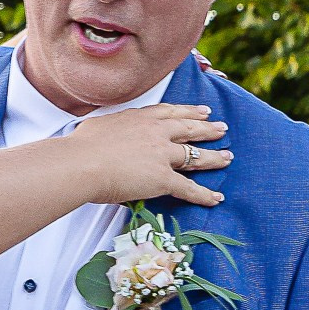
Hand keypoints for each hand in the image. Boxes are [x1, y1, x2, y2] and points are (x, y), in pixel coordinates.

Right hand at [74, 103, 230, 211]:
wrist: (82, 162)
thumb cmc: (80, 146)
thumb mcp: (97, 126)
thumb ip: (108, 128)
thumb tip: (100, 132)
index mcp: (140, 118)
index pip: (170, 112)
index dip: (188, 111)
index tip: (202, 111)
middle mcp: (156, 133)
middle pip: (189, 129)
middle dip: (208, 128)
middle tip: (222, 128)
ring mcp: (162, 155)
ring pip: (195, 155)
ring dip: (214, 157)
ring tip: (228, 158)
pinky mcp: (162, 179)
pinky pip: (189, 188)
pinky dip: (204, 195)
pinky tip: (217, 198)